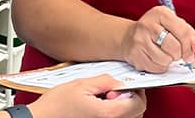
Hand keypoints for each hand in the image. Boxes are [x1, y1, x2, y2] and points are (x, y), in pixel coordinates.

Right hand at [28, 75, 145, 117]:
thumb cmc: (56, 106)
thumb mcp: (81, 84)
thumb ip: (104, 81)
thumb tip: (118, 81)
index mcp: (107, 114)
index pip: (138, 104)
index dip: (136, 92)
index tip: (128, 85)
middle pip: (136, 114)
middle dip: (130, 100)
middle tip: (115, 91)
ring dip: (122, 108)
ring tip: (106, 99)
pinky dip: (113, 114)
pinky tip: (101, 108)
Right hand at [120, 5, 194, 72]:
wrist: (129, 37)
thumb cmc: (155, 30)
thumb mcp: (171, 23)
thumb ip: (187, 33)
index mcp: (160, 13)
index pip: (183, 31)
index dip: (191, 44)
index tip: (194, 50)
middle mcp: (147, 24)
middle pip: (175, 47)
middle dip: (180, 54)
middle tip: (177, 52)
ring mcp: (139, 40)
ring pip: (166, 59)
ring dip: (169, 60)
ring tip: (164, 54)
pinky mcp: (135, 54)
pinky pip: (156, 67)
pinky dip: (160, 66)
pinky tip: (156, 58)